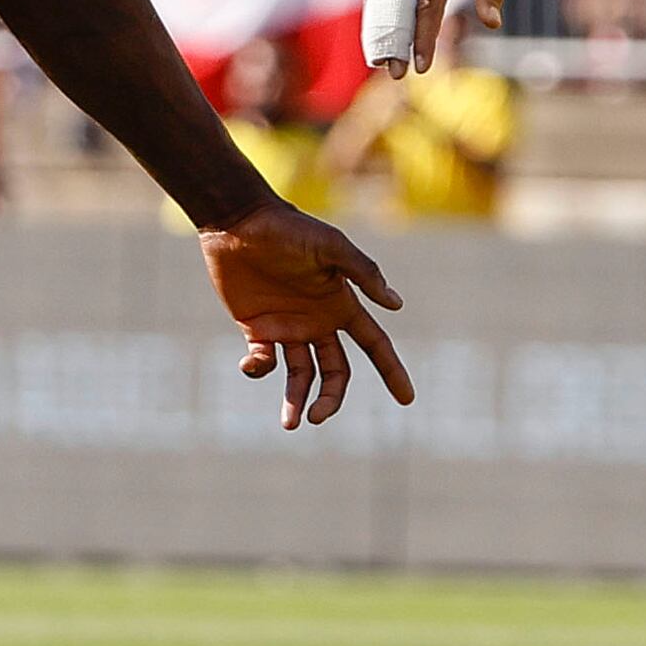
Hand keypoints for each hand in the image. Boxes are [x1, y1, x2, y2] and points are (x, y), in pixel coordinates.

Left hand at [199, 199, 414, 429]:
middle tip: (316, 417)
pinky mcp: (256, 328)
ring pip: (301, 375)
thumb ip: (363, 273)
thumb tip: (397, 304)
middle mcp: (318, 321)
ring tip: (291, 422)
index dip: (393, 371)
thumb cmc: (288, 229)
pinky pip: (263, 361)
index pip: (375, 345)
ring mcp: (287, 327)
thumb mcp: (331, 246)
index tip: (407, 399)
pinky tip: (254, 362)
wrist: (238, 222)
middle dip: (331, 398)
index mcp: (341, 305)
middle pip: (336, 372)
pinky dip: (258, 369)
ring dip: (296, 399)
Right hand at [368, 0, 513, 75]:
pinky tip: (375, 36)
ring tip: (381, 61)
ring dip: (380, 30)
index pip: (428, 3)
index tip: (422, 65)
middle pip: (399, 4)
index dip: (423, 36)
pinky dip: (375, 12)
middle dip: (396, 40)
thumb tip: (492, 23)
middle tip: (396, 74)